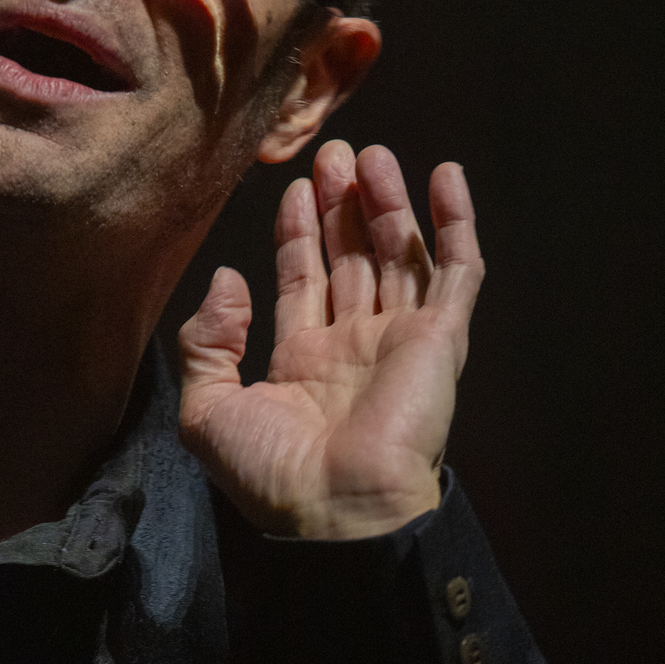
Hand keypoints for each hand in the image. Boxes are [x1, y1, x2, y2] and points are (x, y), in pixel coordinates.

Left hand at [178, 140, 483, 538]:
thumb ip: (206, 342)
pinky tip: (446, 176)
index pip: (304, 281)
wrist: (336, 510)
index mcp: (303, 363)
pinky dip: (456, 225)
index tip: (293, 188)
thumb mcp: (207, 411)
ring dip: (388, 204)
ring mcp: (401, 340)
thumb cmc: (272, 471)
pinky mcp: (440, 341)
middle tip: (335, 153)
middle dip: (343, 207)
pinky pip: (457, 273)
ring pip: (399, 256)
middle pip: (352, 259)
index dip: (297, 234)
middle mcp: (355, 346)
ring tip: (371, 156)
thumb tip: (227, 280)